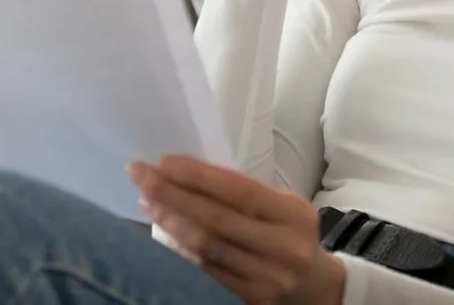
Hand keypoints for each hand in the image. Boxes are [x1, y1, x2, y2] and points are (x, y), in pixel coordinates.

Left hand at [128, 155, 345, 304]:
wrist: (314, 286)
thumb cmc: (288, 233)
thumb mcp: (281, 206)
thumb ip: (244, 193)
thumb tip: (187, 172)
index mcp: (292, 213)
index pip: (238, 190)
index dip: (198, 175)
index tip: (162, 161)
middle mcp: (282, 246)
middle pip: (216, 218)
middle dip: (172, 194)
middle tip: (140, 175)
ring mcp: (267, 277)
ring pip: (206, 247)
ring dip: (170, 222)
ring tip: (147, 202)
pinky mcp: (251, 298)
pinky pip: (206, 272)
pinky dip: (181, 251)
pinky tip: (163, 235)